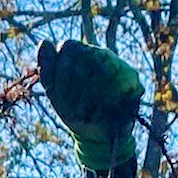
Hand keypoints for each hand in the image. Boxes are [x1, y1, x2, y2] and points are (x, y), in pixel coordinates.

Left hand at [37, 39, 143, 172]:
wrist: (94, 136)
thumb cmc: (73, 110)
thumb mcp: (55, 92)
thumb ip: (47, 69)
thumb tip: (44, 42)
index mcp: (82, 54)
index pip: (68, 46)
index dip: (59, 70)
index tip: (55, 91)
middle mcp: (103, 54)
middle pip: (84, 56)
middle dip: (72, 86)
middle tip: (71, 108)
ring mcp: (119, 66)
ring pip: (102, 70)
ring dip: (87, 97)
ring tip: (82, 114)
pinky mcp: (133, 81)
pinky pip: (119, 85)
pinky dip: (103, 105)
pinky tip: (96, 117)